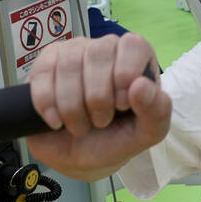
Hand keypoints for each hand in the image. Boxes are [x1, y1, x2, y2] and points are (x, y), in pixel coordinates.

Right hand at [26, 35, 169, 180]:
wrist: (78, 156)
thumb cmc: (115, 139)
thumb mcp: (145, 134)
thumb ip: (156, 111)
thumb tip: (142, 86)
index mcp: (136, 59)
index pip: (133, 45)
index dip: (126, 73)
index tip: (122, 104)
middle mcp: (105, 49)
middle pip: (99, 53)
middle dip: (98, 96)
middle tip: (100, 122)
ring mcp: (74, 53)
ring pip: (70, 63)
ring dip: (73, 104)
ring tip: (79, 126)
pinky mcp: (46, 64)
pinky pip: (43, 73)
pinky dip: (48, 103)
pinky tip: (56, 121)